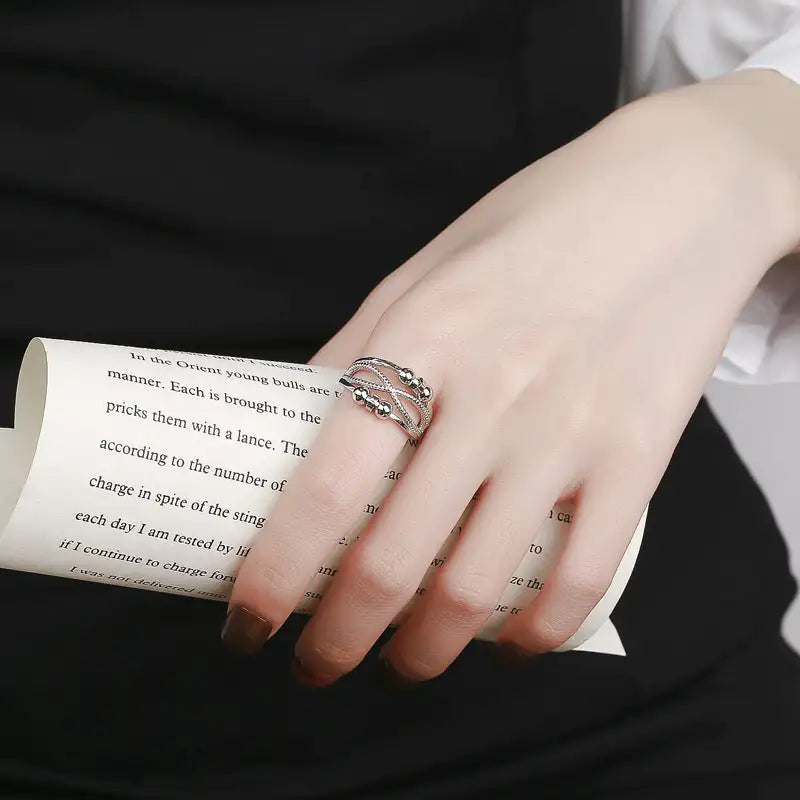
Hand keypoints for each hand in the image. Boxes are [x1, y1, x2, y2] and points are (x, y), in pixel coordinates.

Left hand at [224, 71, 799, 683]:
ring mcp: (569, 429)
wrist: (674, 194)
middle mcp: (492, 392)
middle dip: (336, 641)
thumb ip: (358, 350)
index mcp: (420, 337)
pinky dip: (534, 636)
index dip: (273, 577)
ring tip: (400, 663)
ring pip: (479, 588)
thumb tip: (294, 427)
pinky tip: (505, 646)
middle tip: (315, 663)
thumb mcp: (425, 270)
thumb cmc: (535, 229)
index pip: (323, 488)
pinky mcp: (638, 454)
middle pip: (392, 561)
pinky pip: (582, 574)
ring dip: (423, 654)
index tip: (247, 624)